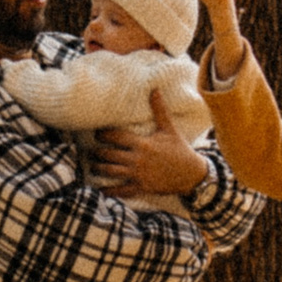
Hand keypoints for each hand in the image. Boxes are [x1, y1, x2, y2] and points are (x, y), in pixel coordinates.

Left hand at [94, 90, 210, 199]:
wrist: (191, 174)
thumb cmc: (180, 150)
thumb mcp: (169, 129)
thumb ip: (159, 110)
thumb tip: (155, 89)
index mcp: (142, 143)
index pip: (116, 137)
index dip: (103, 135)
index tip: (96, 134)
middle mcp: (137, 159)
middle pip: (109, 155)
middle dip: (97, 153)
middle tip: (91, 151)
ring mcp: (138, 174)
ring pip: (111, 172)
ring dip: (99, 169)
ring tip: (92, 166)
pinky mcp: (141, 187)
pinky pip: (121, 191)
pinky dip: (109, 191)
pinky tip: (101, 190)